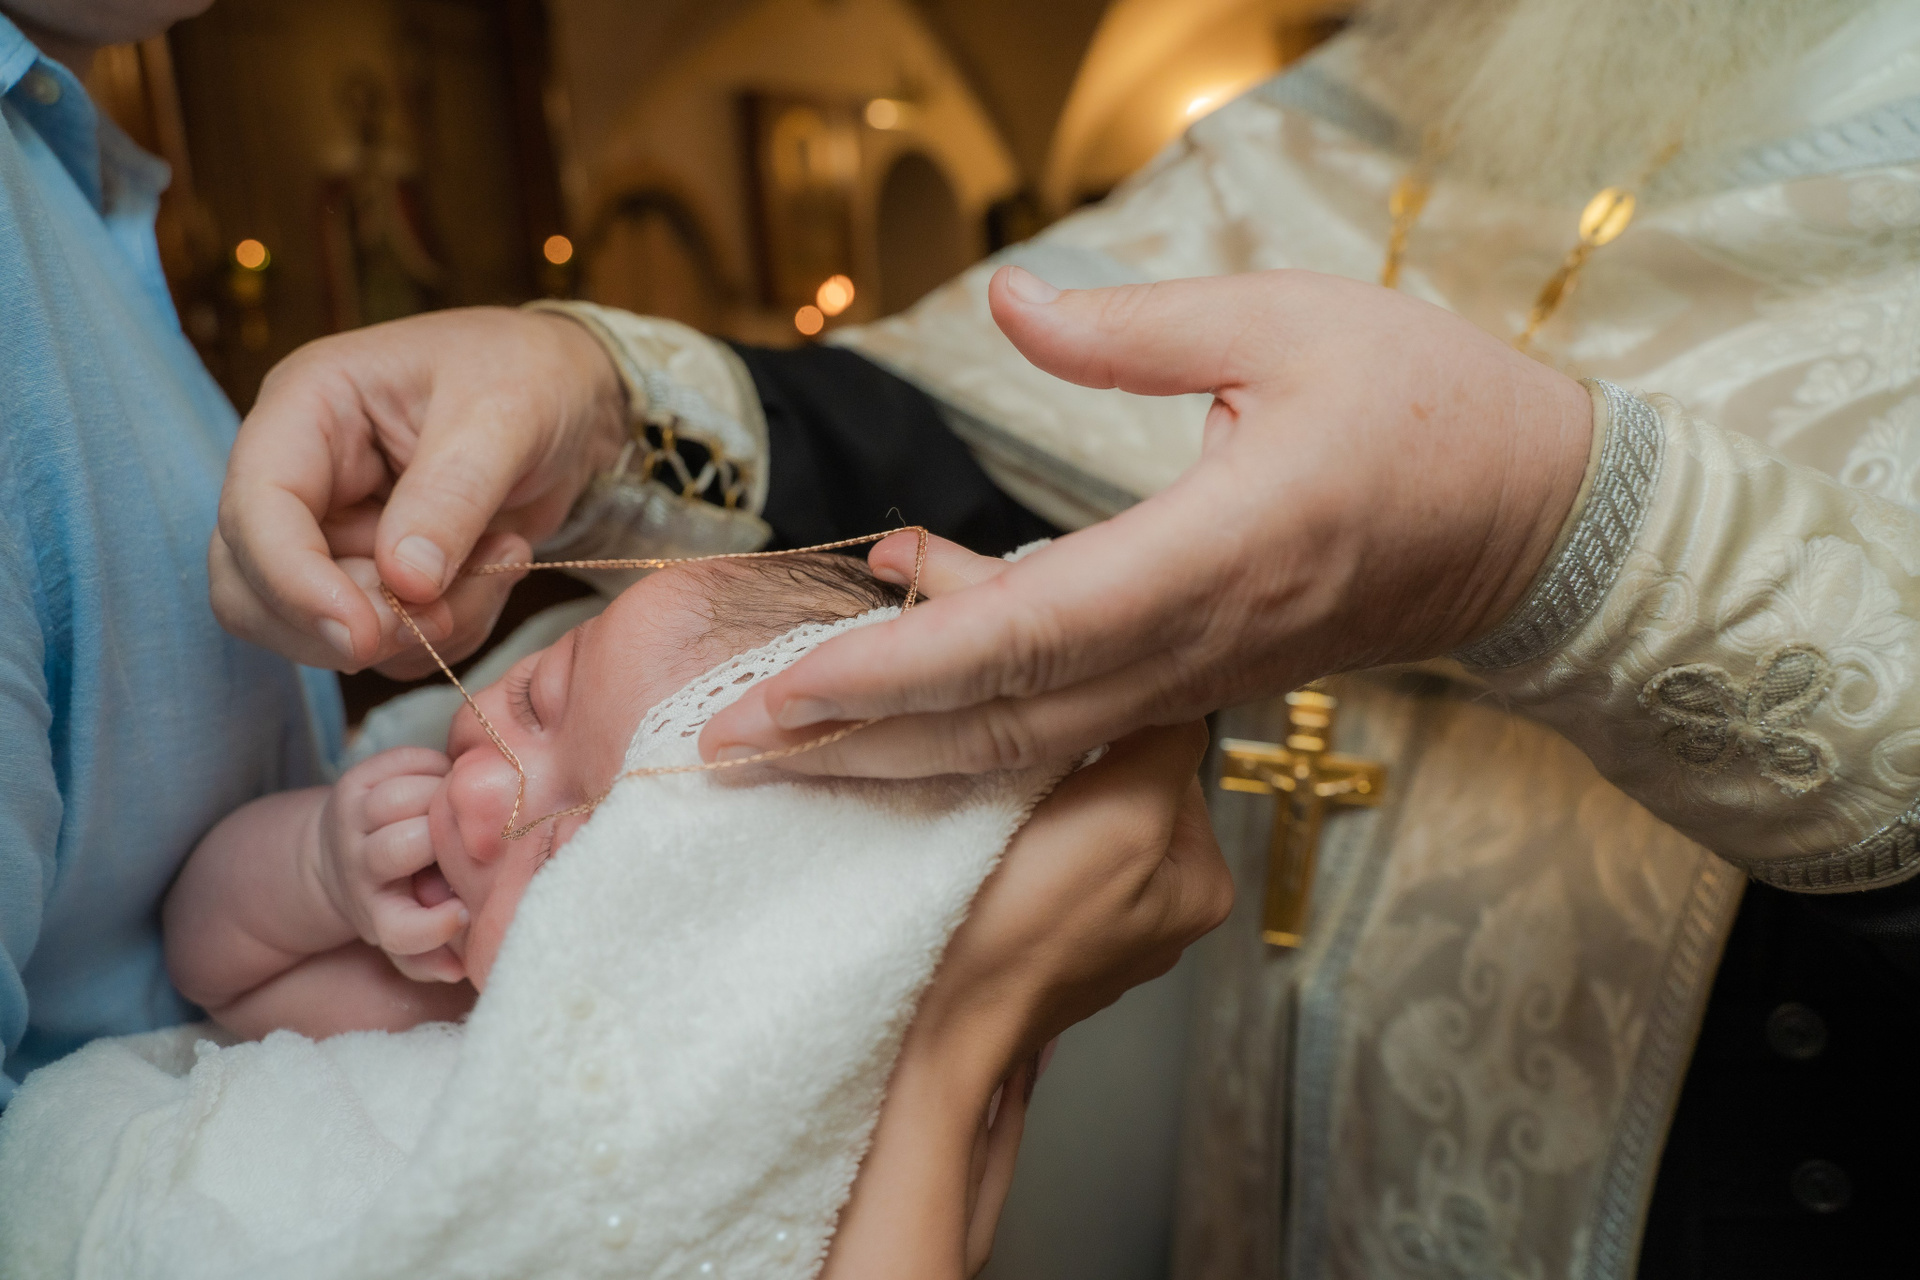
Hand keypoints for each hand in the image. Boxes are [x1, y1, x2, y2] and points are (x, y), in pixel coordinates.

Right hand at [211, 307, 626, 675]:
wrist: (574, 399)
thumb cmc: (530, 375)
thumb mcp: (504, 417)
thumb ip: (452, 496)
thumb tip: (404, 584)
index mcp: (307, 408)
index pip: (256, 509)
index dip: (293, 583)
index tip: (362, 634)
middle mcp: (303, 476)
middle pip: (258, 588)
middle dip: (355, 621)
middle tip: (449, 611)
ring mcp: (334, 532)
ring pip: (325, 629)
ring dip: (421, 627)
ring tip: (503, 557)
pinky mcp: (376, 575)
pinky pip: (388, 643)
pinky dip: (449, 631)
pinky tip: (499, 569)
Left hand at [314, 747, 466, 981]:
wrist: (338, 855)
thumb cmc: (396, 898)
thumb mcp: (408, 935)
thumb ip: (435, 956)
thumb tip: (460, 967)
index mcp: (374, 913)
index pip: (399, 929)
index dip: (434, 925)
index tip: (463, 913)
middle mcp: (356, 865)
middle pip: (401, 847)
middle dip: (447, 841)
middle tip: (476, 840)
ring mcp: (352, 817)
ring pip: (402, 797)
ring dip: (444, 797)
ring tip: (465, 808)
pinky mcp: (357, 778)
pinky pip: (405, 762)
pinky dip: (436, 767)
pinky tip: (448, 783)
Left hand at [701, 265, 1591, 775]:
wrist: (1531, 522)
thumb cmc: (1427, 406)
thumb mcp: (1290, 322)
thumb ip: (1134, 328)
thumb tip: (1005, 304)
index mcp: (1212, 551)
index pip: (1024, 632)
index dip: (895, 669)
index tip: (785, 692)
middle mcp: (1193, 641)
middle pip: (1000, 719)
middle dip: (857, 740)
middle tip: (723, 750)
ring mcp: (1197, 676)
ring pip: (1026, 742)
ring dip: (897, 752)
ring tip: (780, 746)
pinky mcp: (1198, 679)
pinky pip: (1067, 721)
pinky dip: (969, 718)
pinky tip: (898, 664)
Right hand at [820, 724, 1228, 1277]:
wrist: (933, 1021)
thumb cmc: (1026, 925)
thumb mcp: (1125, 812)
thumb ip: (1165, 743)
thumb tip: (1170, 692)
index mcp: (1202, 885)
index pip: (1172, 762)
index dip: (1112, 735)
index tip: (1059, 742)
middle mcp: (1162, 913)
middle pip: (1124, 789)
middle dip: (1074, 774)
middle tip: (1022, 781)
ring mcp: (1098, 932)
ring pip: (1074, 823)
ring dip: (1035, 806)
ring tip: (998, 819)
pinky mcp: (1040, 942)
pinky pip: (1037, 865)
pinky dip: (1011, 846)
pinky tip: (984, 854)